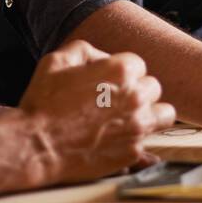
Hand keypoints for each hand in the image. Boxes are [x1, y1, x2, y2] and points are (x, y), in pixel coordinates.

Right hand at [19, 39, 175, 183]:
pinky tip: (119, 140)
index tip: (107, 82)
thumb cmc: (43, 103)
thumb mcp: (56, 61)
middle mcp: (136, 96)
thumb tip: (102, 58)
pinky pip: (150, 144)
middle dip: (136, 91)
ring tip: (129, 119)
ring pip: (164, 114)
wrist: (36, 145)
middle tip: (115, 100)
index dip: (121, 72)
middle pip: (153, 88)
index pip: (138, 64)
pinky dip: (137, 141)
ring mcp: (138, 126)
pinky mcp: (134, 151)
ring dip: (149, 113)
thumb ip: (86, 50)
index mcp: (121, 70)